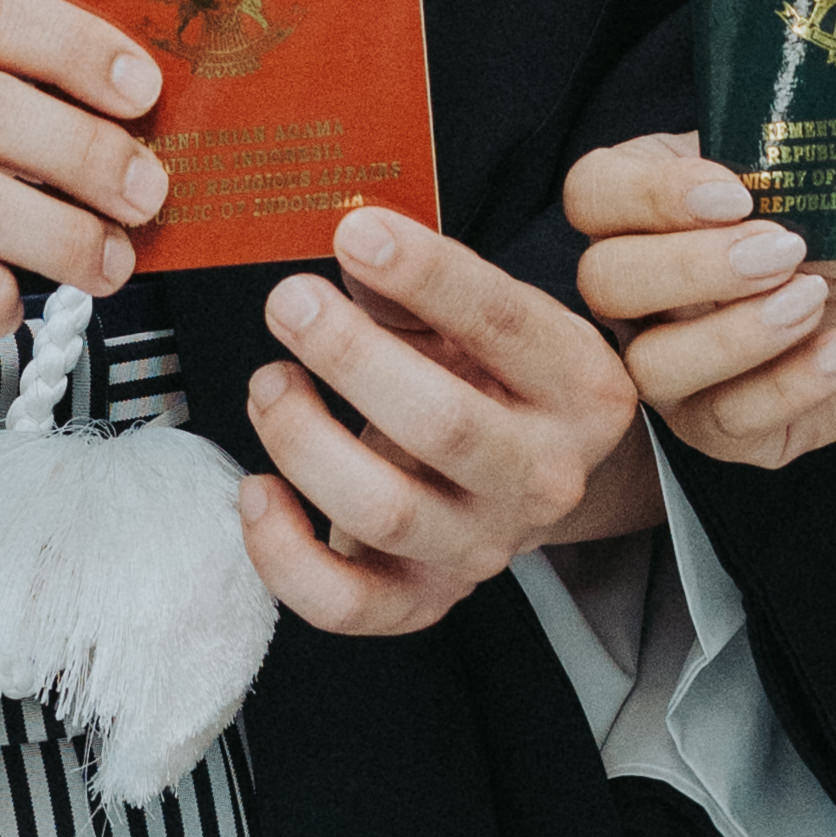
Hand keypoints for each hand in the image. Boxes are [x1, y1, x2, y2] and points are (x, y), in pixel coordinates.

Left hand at [239, 209, 643, 634]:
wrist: (533, 474)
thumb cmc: (495, 372)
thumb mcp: (484, 313)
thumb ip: (417, 280)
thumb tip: (347, 242)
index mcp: (579, 387)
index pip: (505, 324)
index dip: (427, 274)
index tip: (354, 232)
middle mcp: (545, 476)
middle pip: (445, 425)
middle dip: (351, 357)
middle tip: (288, 301)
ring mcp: (486, 547)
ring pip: (387, 513)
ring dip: (306, 440)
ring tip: (269, 382)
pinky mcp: (426, 599)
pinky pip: (346, 604)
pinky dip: (284, 553)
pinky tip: (256, 487)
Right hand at [564, 134, 835, 468]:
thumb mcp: (814, 160)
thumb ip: (772, 146)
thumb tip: (766, 147)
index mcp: (645, 203)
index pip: (591, 194)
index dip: (648, 197)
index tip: (737, 192)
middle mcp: (641, 290)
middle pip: (604, 283)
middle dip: (692, 268)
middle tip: (786, 247)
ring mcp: (673, 365)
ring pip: (652, 368)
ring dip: (737, 334)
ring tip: (815, 297)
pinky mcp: (724, 429)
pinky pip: (730, 422)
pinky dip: (793, 382)